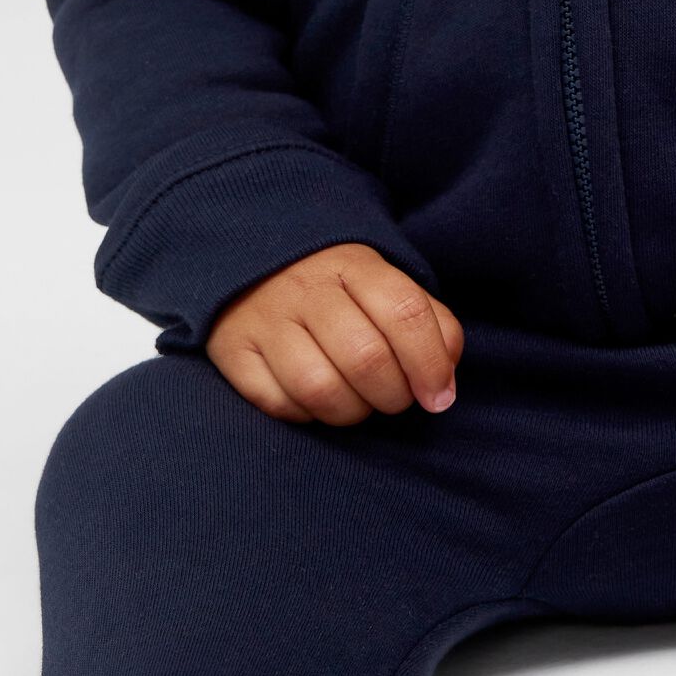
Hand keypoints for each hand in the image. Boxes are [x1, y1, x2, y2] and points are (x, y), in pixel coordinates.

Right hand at [206, 242, 465, 424]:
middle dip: (393, 395)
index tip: (438, 396)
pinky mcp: (232, 350)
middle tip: (394, 398)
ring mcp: (265, 318)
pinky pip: (276, 404)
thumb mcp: (384, 286)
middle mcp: (305, 287)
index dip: (430, 363)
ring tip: (357, 403)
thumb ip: (428, 325)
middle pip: (365, 357)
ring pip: (319, 388)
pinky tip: (315, 401)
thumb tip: (443, 386)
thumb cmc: (336, 288)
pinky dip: (305, 415)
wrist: (252, 261)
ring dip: (351, 411)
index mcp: (354, 264)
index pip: (405, 312)